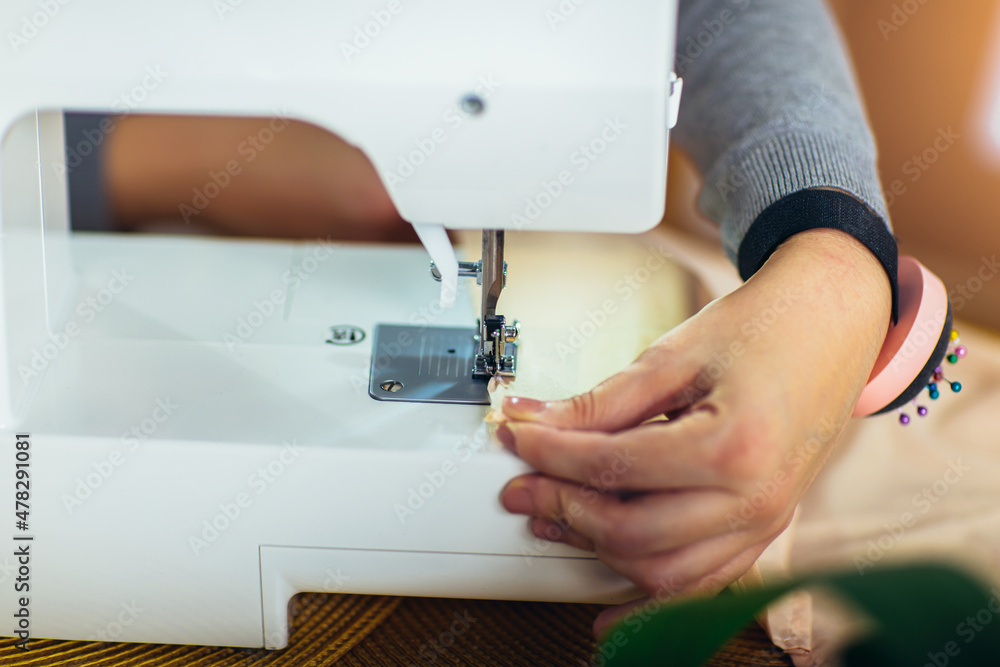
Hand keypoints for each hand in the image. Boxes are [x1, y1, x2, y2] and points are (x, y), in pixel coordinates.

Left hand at [497, 228, 890, 634]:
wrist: (832, 322)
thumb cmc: (766, 329)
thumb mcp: (674, 355)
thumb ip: (602, 401)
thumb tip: (536, 421)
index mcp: (733, 446)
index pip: (613, 468)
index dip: (551, 455)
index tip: (518, 438)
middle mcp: (756, 498)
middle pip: (633, 533)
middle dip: (563, 509)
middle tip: (522, 486)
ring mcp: (766, 521)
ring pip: (663, 573)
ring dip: (599, 550)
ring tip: (554, 520)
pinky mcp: (766, 528)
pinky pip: (703, 581)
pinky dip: (651, 593)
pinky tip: (612, 604)